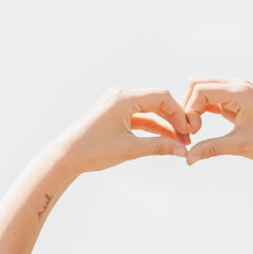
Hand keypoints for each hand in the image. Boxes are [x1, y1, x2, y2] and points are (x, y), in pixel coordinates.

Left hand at [53, 86, 194, 175]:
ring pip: (148, 111)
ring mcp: (116, 103)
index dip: (179, 114)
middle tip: (187, 138)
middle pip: (157, 102)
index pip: (162, 97)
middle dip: (173, 120)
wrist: (64, 158)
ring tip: (178, 143)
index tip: (188, 131)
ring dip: (163, 125)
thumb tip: (183, 151)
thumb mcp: (129, 149)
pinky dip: (150, 127)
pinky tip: (164, 140)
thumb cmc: (92, 152)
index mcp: (124, 98)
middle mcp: (120, 96)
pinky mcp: (113, 114)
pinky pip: (138, 117)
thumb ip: (159, 147)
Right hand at [180, 79, 252, 168]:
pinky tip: (201, 128)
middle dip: (188, 107)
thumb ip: (210, 148)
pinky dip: (201, 111)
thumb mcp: (239, 145)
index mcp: (240, 92)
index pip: (200, 90)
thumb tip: (187, 159)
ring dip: (193, 109)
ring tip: (196, 131)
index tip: (194, 132)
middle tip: (191, 130)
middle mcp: (237, 87)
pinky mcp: (235, 101)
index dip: (190, 110)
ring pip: (202, 91)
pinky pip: (210, 99)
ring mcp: (236, 92)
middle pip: (198, 85)